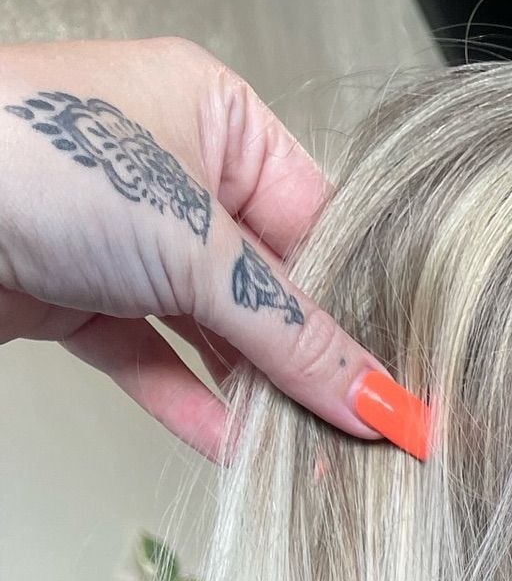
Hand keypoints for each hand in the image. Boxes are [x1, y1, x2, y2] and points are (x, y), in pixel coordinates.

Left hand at [0, 35, 428, 463]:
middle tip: (369, 437)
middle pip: (272, 290)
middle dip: (313, 367)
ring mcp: (124, 239)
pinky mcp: (78, 298)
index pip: (320, 226)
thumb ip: (293, 335)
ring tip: (315, 462)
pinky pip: (156, 362)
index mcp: (219, 118)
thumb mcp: (197, 246)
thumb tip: (379, 401)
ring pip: (216, 335)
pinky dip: (194, 409)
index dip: (362, 309)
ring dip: (258, 400)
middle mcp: (175, 172)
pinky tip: (241, 455)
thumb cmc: (37, 158)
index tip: (404, 384)